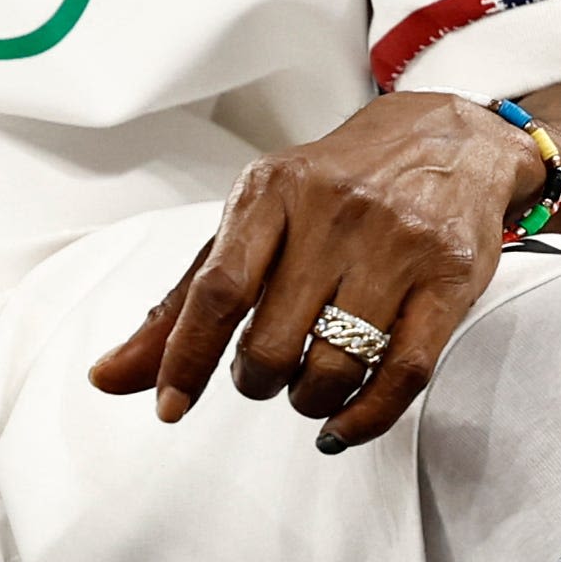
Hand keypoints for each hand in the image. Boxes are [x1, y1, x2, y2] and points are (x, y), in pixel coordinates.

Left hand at [89, 92, 547, 453]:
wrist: (447, 139)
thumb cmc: (334, 185)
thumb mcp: (253, 221)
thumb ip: (183, 301)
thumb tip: (110, 376)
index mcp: (271, 190)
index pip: (217, 288)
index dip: (186, 356)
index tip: (171, 404)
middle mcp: (334, 212)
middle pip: (272, 340)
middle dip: (255, 380)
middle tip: (261, 373)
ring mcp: (397, 246)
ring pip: (336, 365)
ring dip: (307, 399)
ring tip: (305, 387)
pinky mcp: (450, 280)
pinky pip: (404, 374)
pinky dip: (365, 416)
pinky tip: (343, 422)